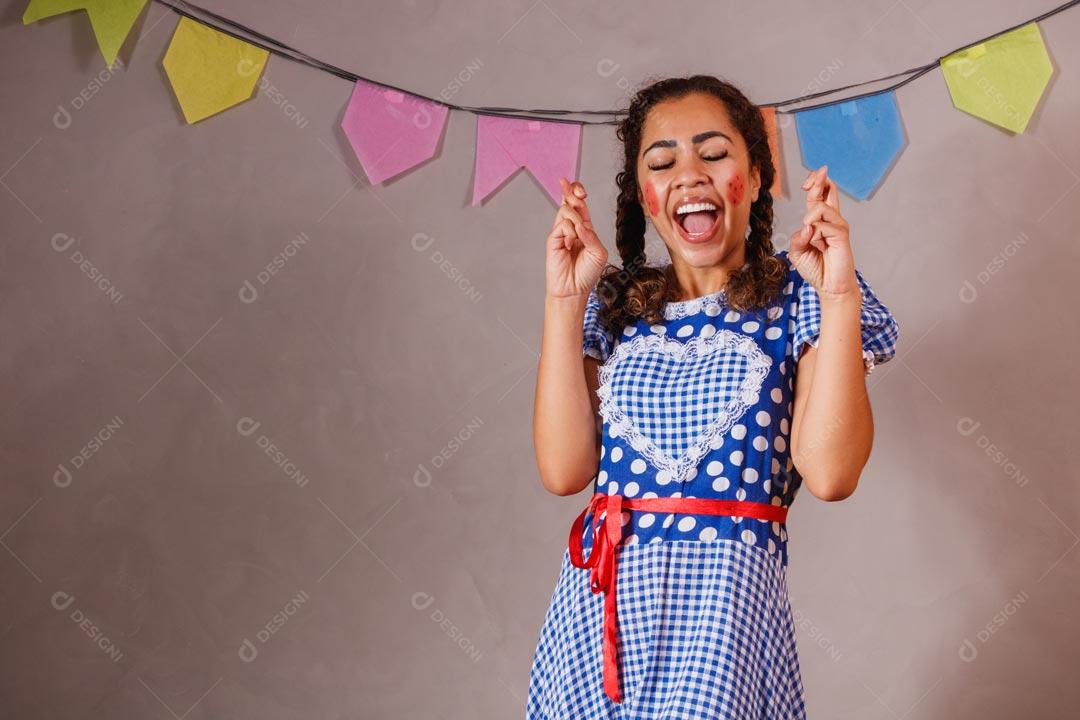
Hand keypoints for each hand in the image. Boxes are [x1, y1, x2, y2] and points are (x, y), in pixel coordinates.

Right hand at [546, 177, 607, 297]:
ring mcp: (561, 233)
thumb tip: (580, 224)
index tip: (580, 190)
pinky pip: (561, 226)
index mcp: (585, 228)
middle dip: (571, 191)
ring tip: (577, 234)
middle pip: (569, 202)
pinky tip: (570, 244)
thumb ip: (592, 236)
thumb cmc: (588, 273)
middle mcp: (572, 228)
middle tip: (570, 187)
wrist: (574, 289)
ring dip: (575, 217)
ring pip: (566, 211)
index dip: (578, 193)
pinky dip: (569, 231)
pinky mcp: (553, 240)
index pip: (580, 205)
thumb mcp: (599, 253)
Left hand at [788, 165, 857, 298]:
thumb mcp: (797, 252)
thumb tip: (807, 227)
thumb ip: (797, 238)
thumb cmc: (815, 268)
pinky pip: (822, 226)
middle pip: (827, 190)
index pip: (820, 195)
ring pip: (820, 208)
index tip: (807, 181)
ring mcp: (838, 225)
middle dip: (818, 179)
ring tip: (811, 238)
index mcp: (821, 221)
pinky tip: (818, 245)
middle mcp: (831, 219)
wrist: (829, 286)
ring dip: (809, 220)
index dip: (815, 183)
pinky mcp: (841, 235)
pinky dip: (814, 235)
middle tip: (819, 171)